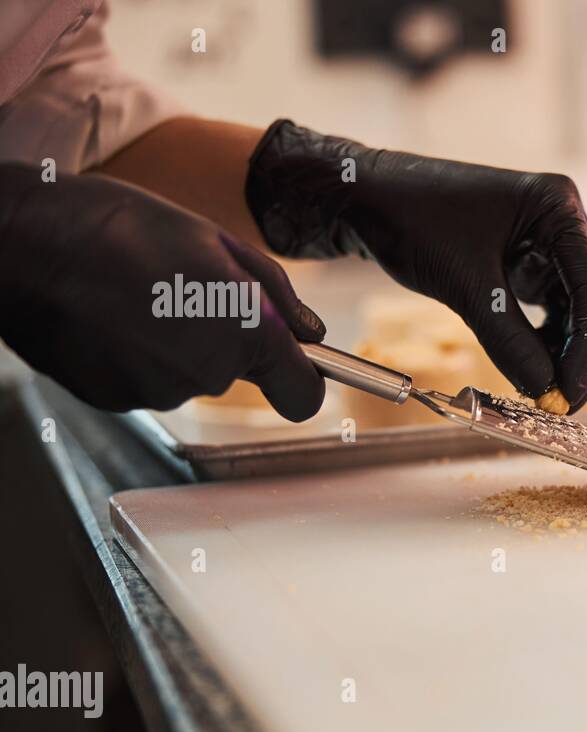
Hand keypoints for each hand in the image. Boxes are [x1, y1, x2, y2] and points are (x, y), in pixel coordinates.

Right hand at [0, 164, 325, 419]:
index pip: (302, 396)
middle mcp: (208, 373)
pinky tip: (108, 314)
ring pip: (187, 374)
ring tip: (135, 292)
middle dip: (221, 335)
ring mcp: (159, 391)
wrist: (21, 244)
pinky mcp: (116, 400)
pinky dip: (134, 354)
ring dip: (172, 341)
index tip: (295, 364)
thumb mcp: (215, 239)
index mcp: (244, 331)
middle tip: (180, 284)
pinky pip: (145, 379)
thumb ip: (275, 293)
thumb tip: (309, 332)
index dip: (303, 380)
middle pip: (235, 371)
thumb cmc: (119, 226)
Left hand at [246, 120, 586, 411]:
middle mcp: (561, 219)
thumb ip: (508, 339)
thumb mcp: (464, 286)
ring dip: (567, 350)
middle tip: (568, 400)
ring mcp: (546, 240)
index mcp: (557, 205)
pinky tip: (537, 369)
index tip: (572, 389)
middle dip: (583, 352)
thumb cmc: (411, 220)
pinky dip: (546, 340)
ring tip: (551, 391)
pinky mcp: (526, 260)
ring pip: (576, 306)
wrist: (366, 200)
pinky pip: (551, 307)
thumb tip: (544, 389)